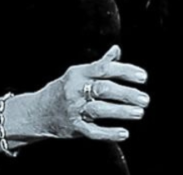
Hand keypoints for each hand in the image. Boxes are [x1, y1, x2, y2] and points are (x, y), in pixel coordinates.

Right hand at [33, 44, 149, 142]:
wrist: (38, 111)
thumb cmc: (63, 89)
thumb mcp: (79, 73)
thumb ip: (100, 63)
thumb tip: (117, 50)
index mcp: (79, 73)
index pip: (104, 69)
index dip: (125, 71)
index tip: (143, 77)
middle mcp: (76, 89)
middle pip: (104, 89)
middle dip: (126, 94)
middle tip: (145, 98)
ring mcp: (74, 109)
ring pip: (99, 109)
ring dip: (121, 111)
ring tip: (139, 113)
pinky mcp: (74, 127)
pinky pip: (92, 131)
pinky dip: (108, 133)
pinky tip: (123, 133)